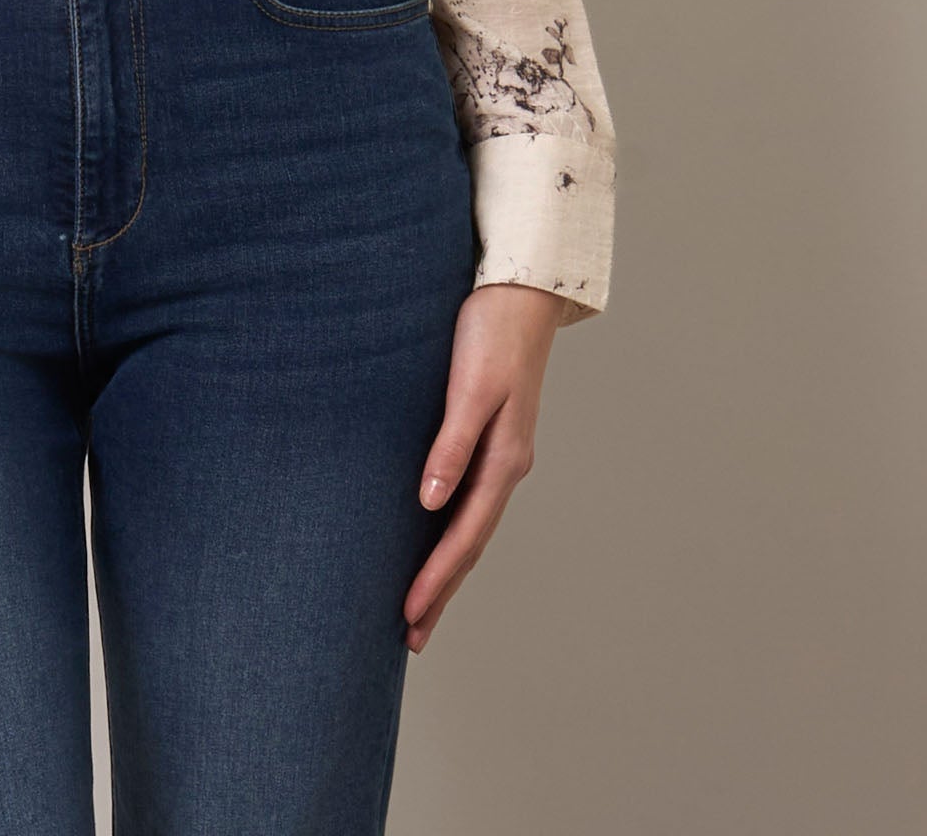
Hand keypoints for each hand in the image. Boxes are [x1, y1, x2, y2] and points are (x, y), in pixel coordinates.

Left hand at [403, 280, 569, 650]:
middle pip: (470, 543)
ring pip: (469, 525)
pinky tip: (430, 537)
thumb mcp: (473, 387)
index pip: (465, 535)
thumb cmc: (491, 331)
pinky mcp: (487, 435)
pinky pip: (467, 499)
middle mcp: (505, 465)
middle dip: (441, 590)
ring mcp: (499, 453)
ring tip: (418, 606)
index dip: (436, 578)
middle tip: (410, 637)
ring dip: (446, 568)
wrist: (519, 288)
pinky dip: (449, 531)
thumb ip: (452, 444)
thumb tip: (429, 502)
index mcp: (505, 460)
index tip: (407, 616)